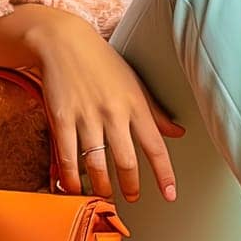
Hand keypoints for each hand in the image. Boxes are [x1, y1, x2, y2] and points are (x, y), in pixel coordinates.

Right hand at [23, 12, 185, 202]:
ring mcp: (87, 116)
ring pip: (97, 164)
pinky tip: (74, 187)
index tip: (170, 194)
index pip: (156, 145)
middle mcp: (114, 112)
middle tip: (132, 198)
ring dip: (102, 186)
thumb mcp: (134, 83)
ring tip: (105, 194)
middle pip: (127, 161)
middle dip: (131, 186)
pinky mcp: (62, 118)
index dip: (164, 174)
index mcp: (135, 104)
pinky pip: (67, 157)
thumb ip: (155, 111)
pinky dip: (71, 178)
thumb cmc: (102, 62)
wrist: (63, 41)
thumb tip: (178, 132)